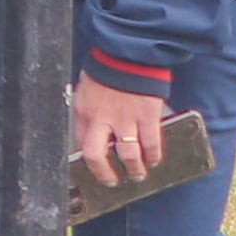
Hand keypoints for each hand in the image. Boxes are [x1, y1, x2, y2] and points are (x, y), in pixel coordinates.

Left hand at [69, 74, 170, 188]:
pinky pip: (150, 143)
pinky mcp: (147, 116)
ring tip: (137, 174)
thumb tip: (91, 133)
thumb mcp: (87, 92)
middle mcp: (101, 118)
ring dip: (134, 168)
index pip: (81, 144)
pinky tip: (154, 160)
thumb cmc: (107, 71)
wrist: (127, 54)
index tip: (94, 168)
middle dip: (105, 174)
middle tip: (112, 181)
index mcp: (84, 111)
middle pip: (97, 156)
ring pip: (127, 154)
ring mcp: (125, 119)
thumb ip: (89, 113)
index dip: (88, 160)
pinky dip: (152, 156)